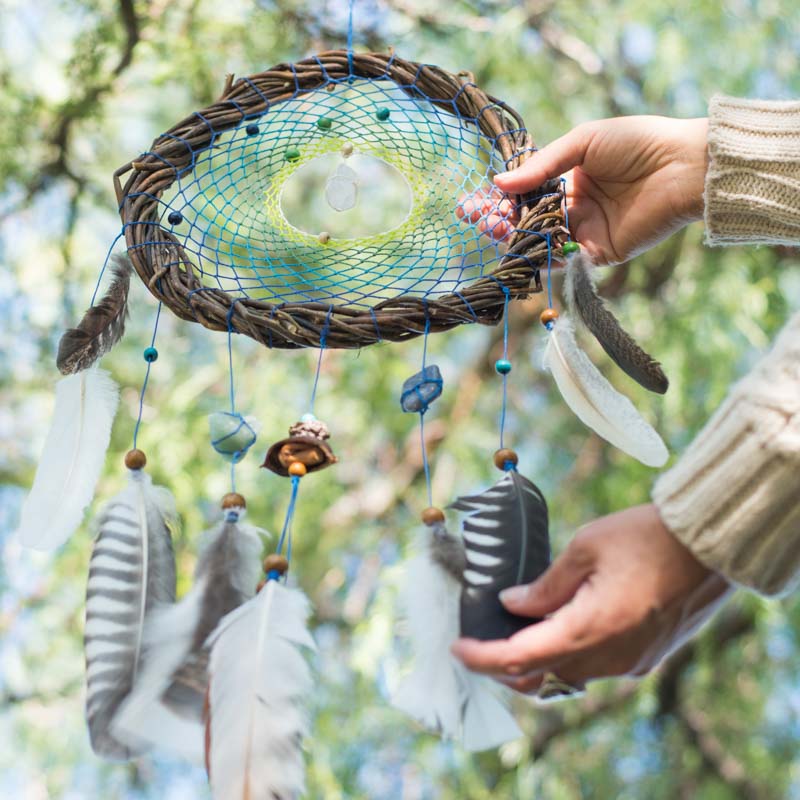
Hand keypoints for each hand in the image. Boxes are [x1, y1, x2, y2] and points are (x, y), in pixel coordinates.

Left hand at [451, 504, 730, 694]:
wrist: (708, 546)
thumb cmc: (645, 537)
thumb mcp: (584, 549)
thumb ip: (545, 585)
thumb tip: (513, 604)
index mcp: (587, 630)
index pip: (519, 658)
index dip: (482, 657)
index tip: (457, 649)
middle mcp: (608, 658)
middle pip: (540, 679)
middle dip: (503, 667)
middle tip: (479, 642)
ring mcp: (630, 663)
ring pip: (567, 677)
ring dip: (535, 662)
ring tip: (512, 631)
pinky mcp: (645, 658)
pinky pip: (594, 668)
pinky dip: (565, 656)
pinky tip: (555, 627)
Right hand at [459, 116, 708, 265]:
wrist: (682, 165)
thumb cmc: (637, 142)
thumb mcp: (583, 143)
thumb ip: (542, 166)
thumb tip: (499, 183)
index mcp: (569, 180)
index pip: (524, 195)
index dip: (497, 202)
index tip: (470, 207)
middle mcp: (574, 208)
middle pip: (527, 223)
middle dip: (500, 224)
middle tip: (481, 222)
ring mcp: (586, 232)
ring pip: (542, 244)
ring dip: (517, 242)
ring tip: (496, 233)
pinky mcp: (600, 253)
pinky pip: (567, 261)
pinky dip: (546, 259)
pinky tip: (527, 249)